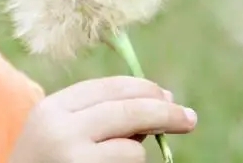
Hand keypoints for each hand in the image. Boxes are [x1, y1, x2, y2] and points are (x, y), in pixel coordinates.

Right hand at [8, 76, 197, 162]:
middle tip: (189, 119)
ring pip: (133, 148)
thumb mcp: (61, 132)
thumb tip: (163, 100)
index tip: (169, 96)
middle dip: (165, 112)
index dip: (145, 89)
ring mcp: (74, 158)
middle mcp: (61, 130)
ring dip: (137, 155)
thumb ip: (100, 115)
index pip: (110, 87)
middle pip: (128, 110)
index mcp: (53, 108)